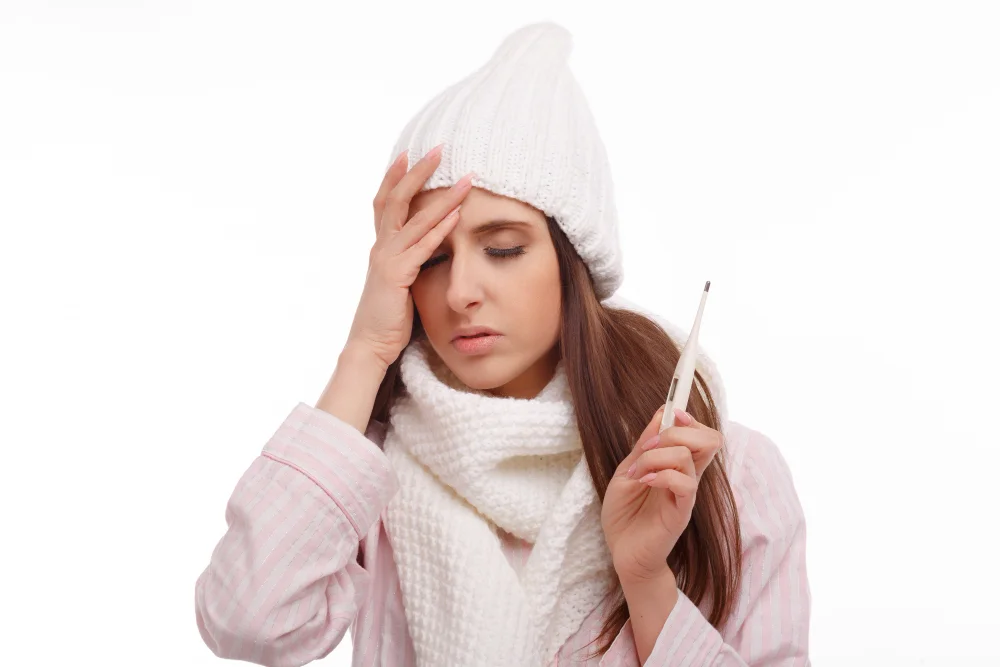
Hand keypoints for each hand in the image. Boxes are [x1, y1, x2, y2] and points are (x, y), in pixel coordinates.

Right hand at [346, 144, 473, 369]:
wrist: (370, 346)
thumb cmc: (388, 318)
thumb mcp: (399, 281)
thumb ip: (408, 261)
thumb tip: (427, 248)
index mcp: (381, 247)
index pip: (385, 202)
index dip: (395, 176)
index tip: (409, 152)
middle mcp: (381, 247)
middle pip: (397, 199)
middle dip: (418, 172)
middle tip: (439, 148)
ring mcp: (387, 260)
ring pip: (416, 219)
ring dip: (442, 197)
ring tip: (466, 180)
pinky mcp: (397, 277)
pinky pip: (422, 248)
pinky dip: (440, 230)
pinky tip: (457, 216)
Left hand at [601, 406, 724, 580]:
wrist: (622, 554)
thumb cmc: (624, 515)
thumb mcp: (627, 472)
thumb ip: (644, 446)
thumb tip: (661, 413)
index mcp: (676, 466)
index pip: (702, 435)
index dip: (691, 417)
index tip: (673, 413)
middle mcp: (687, 477)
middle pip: (710, 440)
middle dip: (679, 431)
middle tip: (650, 445)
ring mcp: (685, 495)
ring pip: (691, 456)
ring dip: (657, 455)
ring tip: (638, 472)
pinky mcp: (681, 513)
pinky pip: (685, 483)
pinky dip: (661, 474)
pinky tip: (644, 482)